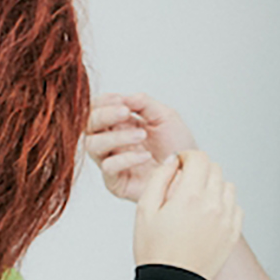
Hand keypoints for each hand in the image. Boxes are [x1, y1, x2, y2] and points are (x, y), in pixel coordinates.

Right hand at [84, 92, 198, 202]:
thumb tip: (125, 97)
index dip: (103, 102)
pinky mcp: (116, 183)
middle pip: (88, 126)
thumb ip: (144, 104)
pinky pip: (108, 168)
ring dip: (116, 137)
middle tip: (125, 112)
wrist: (190, 172)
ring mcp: (112, 162)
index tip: (119, 99)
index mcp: (119, 125)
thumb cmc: (179, 147)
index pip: (96, 110)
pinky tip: (145, 156)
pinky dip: (126, 159)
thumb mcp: (165, 117)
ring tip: (141, 135)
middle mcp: (111, 143)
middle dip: (104, 115)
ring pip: (93, 146)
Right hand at [134, 149, 242, 279]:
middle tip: (184, 183)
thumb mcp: (145, 210)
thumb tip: (173, 161)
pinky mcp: (232, 233)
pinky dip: (223, 204)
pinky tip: (207, 214)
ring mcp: (226, 219)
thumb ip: (159, 178)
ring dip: (213, 185)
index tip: (179, 164)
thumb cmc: (155, 251)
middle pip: (214, 169)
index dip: (187, 156)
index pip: (199, 158)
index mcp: (190, 196)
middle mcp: (213, 205)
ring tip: (196, 200)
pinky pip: (235, 207)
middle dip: (199, 170)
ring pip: (227, 186)